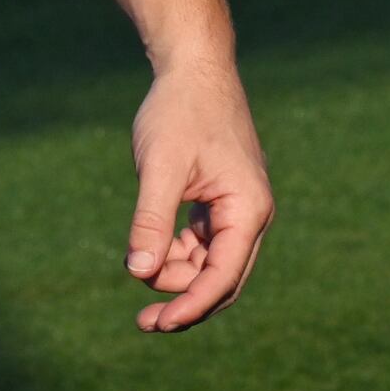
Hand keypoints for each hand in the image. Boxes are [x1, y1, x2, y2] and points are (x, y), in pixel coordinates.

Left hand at [127, 56, 272, 332]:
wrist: (193, 67)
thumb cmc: (179, 111)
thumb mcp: (159, 167)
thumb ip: (151, 221)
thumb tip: (138, 273)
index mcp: (248, 208)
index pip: (224, 276)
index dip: (192, 306)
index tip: (158, 323)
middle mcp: (251, 213)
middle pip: (223, 279)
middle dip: (186, 302)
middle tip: (142, 322)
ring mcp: (238, 208)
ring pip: (212, 265)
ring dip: (178, 277)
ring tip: (139, 267)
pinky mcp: (221, 201)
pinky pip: (204, 245)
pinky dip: (178, 255)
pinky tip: (151, 251)